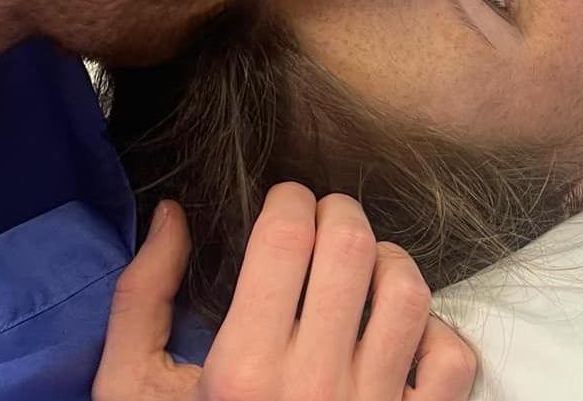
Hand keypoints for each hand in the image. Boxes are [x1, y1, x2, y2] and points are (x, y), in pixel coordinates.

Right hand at [93, 186, 475, 400]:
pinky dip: (436, 331)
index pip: (286, 240)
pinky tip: (400, 331)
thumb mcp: (131, 389)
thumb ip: (142, 299)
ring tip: (363, 267)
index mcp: (241, 372)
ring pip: (408, 294)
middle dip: (339, 214)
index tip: (285, 201)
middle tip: (324, 218)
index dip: (289, 200)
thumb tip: (171, 214)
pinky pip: (451, 360)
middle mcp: (312, 388)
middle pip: (353, 250)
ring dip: (388, 262)